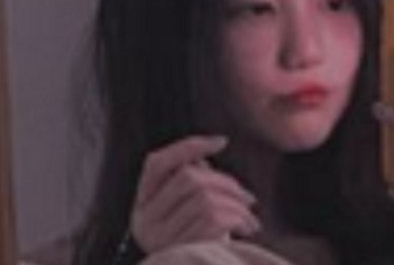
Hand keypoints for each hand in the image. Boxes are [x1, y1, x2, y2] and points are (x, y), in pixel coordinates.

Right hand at [131, 135, 260, 253]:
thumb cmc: (200, 237)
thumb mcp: (190, 205)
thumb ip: (193, 176)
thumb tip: (215, 143)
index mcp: (143, 202)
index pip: (157, 163)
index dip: (189, 147)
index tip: (221, 141)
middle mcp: (144, 220)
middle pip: (188, 178)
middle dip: (226, 182)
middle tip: (247, 197)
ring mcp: (160, 238)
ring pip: (205, 199)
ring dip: (237, 205)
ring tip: (250, 216)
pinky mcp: (182, 250)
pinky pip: (214, 221)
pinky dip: (237, 219)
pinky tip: (247, 227)